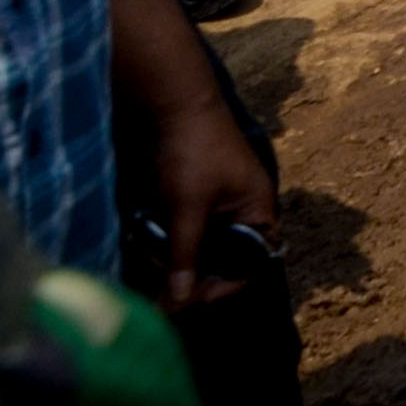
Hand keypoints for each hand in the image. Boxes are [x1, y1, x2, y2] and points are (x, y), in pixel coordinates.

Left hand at [148, 83, 277, 306]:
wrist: (174, 102)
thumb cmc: (193, 150)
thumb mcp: (188, 206)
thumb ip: (186, 254)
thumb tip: (179, 303)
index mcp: (258, 211)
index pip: (251, 265)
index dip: (222, 287)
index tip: (187, 300)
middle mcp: (244, 211)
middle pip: (226, 260)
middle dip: (193, 275)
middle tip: (161, 287)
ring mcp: (221, 203)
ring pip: (203, 247)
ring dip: (177, 258)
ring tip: (147, 259)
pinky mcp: (197, 196)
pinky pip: (189, 231)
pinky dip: (170, 240)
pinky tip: (147, 240)